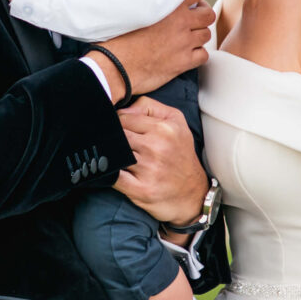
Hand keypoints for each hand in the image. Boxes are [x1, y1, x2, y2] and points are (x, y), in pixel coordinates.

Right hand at [69, 0, 213, 99]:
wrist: (113, 70)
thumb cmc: (109, 37)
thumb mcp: (102, 1)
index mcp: (166, 3)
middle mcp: (180, 22)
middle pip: (207, 13)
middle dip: (201, 14)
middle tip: (191, 18)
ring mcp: (184, 43)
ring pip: (206, 34)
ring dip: (198, 35)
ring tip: (187, 36)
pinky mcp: (183, 63)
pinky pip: (202, 56)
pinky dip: (196, 55)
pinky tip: (185, 55)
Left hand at [114, 97, 207, 226]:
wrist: (193, 193)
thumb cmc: (180, 154)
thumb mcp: (175, 121)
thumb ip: (148, 106)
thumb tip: (121, 108)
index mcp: (165, 128)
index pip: (123, 117)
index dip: (117, 124)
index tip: (118, 131)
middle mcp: (157, 147)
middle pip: (117, 134)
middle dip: (111, 139)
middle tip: (113, 144)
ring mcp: (149, 169)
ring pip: (113, 153)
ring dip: (108, 155)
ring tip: (113, 157)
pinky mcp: (142, 189)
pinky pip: (113, 176)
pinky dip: (107, 173)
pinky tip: (110, 171)